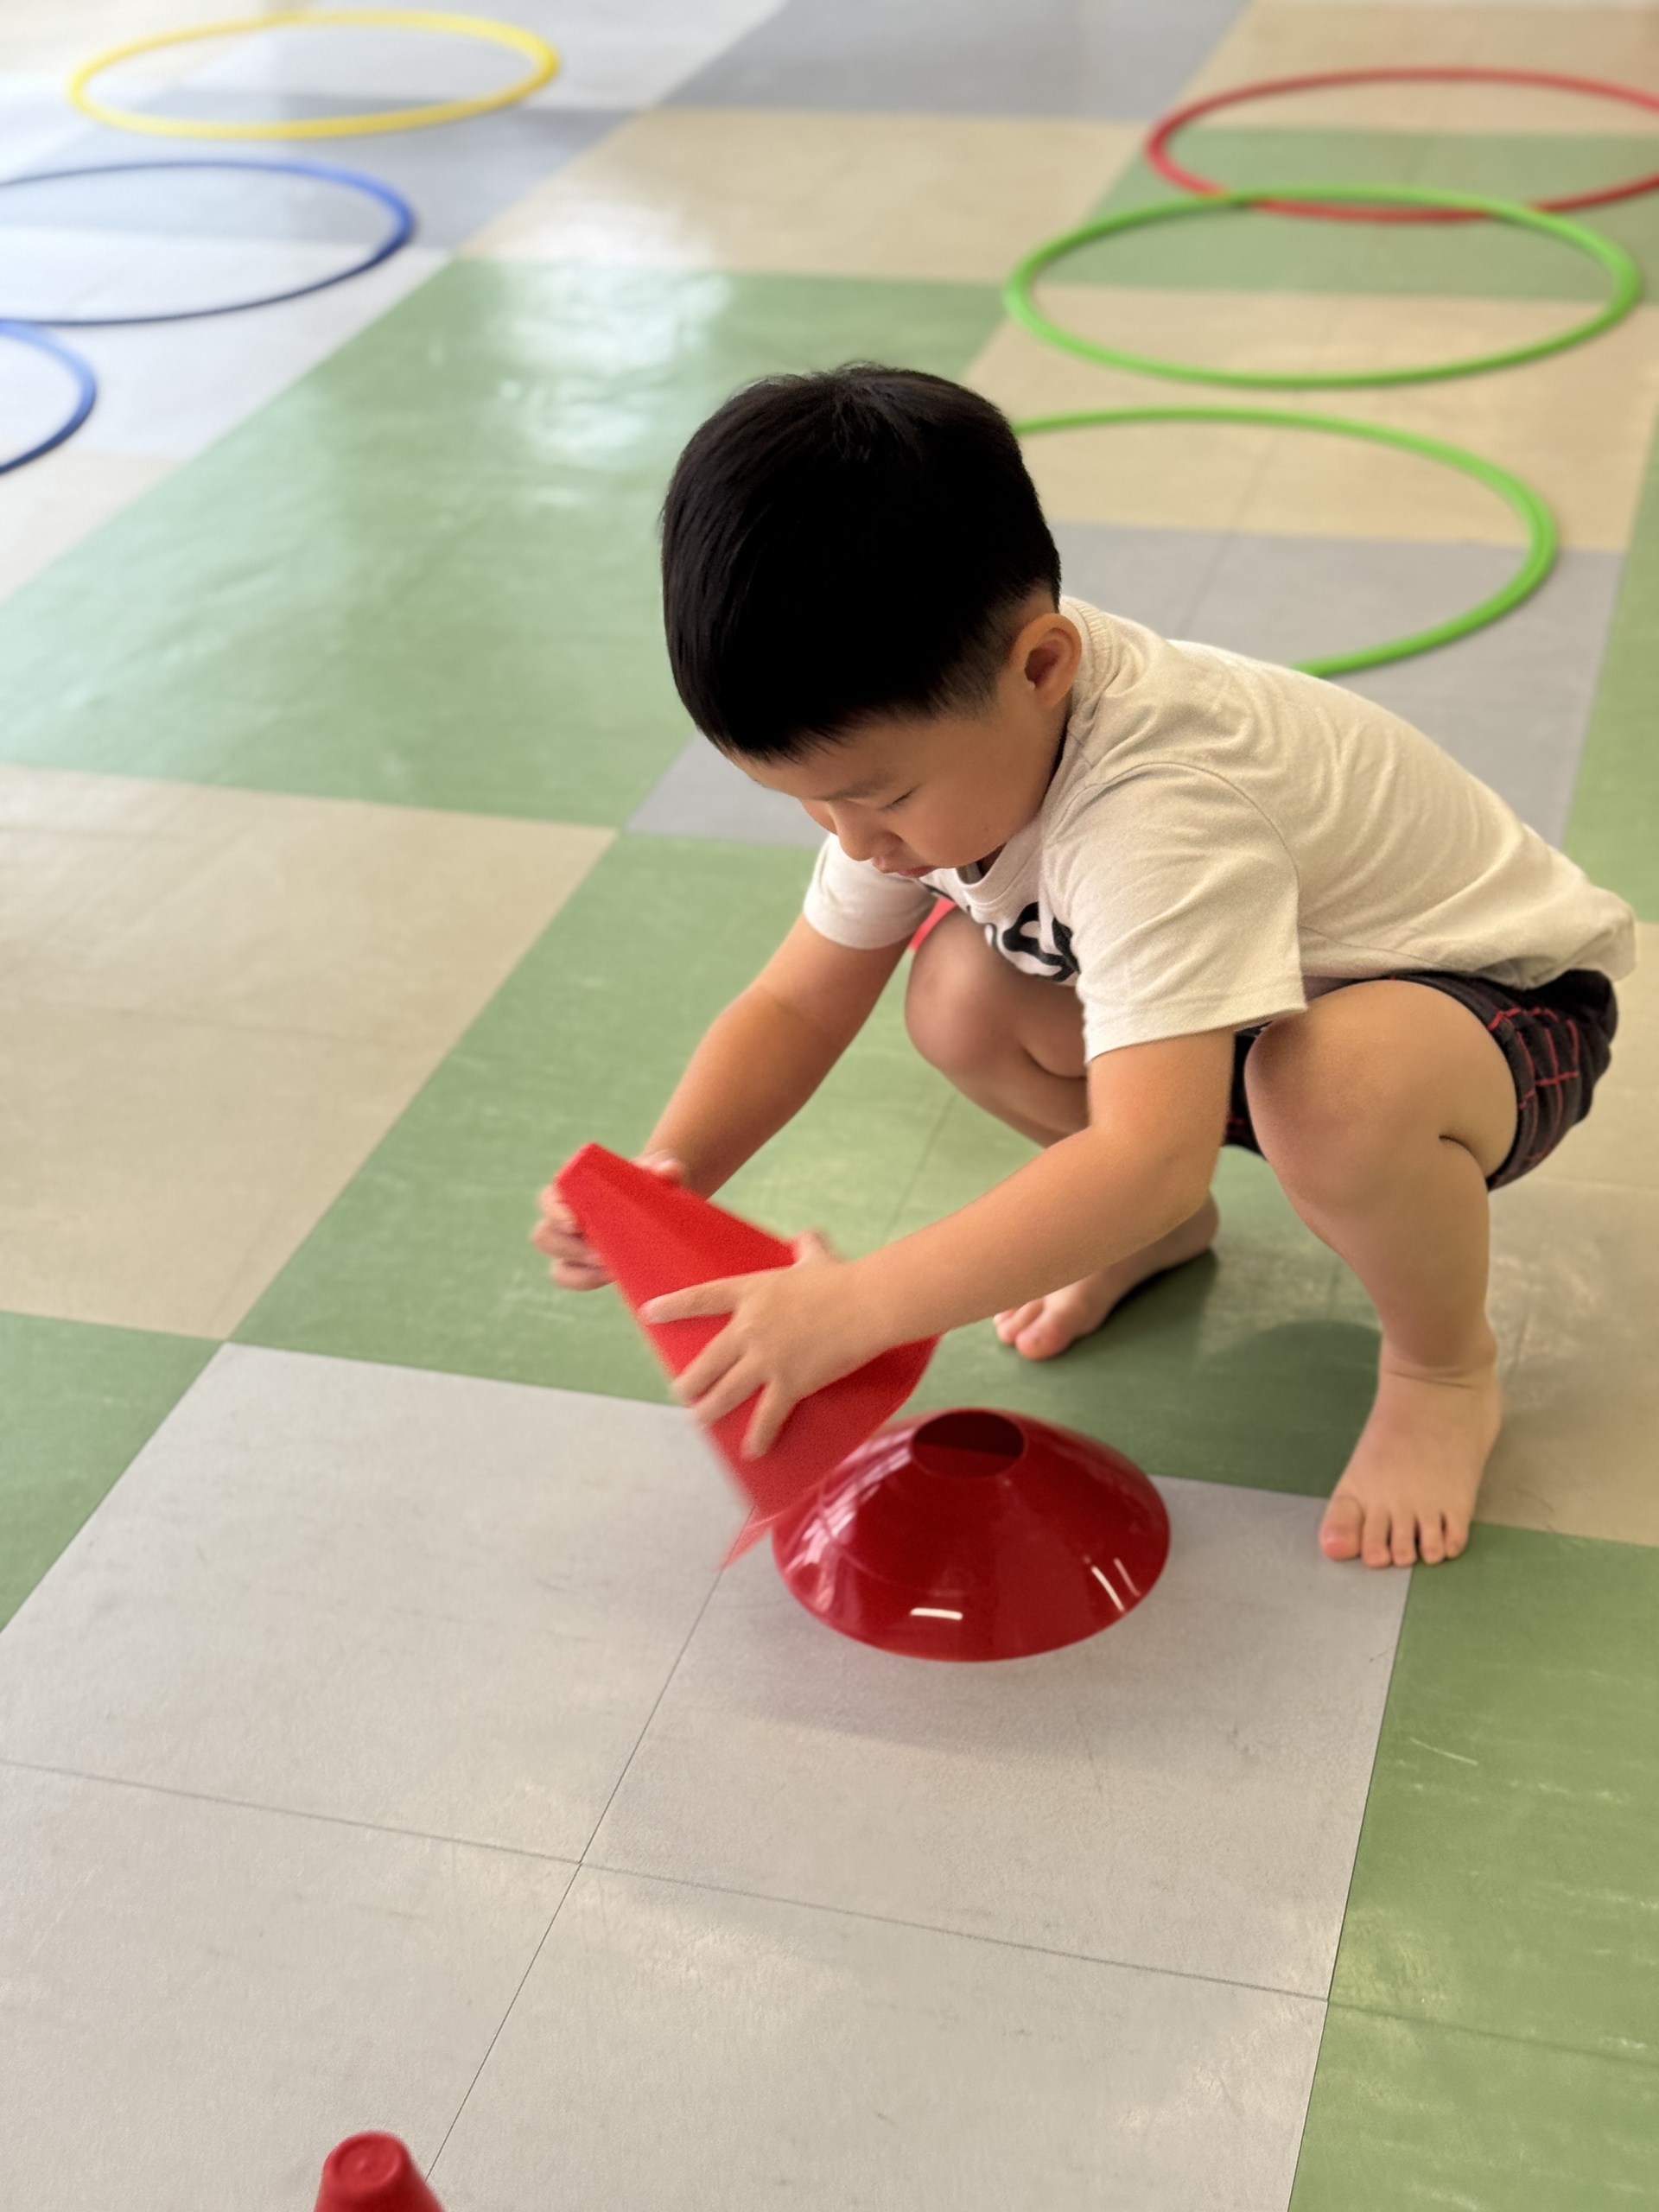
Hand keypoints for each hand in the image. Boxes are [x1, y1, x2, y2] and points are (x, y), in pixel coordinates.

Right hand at [532, 1152, 683, 1289]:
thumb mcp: (659, 1171)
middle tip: (600, 1252)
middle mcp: (566, 1220)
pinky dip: (589, 1281)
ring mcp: (574, 1247)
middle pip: (544, 1236)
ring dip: (579, 1272)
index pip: (547, 1198)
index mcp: (572, 1190)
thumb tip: (668, 1172)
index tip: (575, 1222)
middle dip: (568, 1248)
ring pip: (557, 1267)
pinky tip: (615, 1277)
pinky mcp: (588, 1267)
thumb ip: (664, 1166)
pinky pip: (575, 1280)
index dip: (553, 1211)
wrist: (662, 1203)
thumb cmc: (651, 1181)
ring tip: (611, 1269)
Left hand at [642, 1232, 881, 1456]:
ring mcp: (766, 1359)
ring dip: (709, 1410)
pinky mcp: (789, 1383)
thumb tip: (808, 1236)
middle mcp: (749, 1328)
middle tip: (680, 1392)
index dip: (673, 1307)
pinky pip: (767, 1416)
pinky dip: (758, 1436)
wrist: (866, 1303)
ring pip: (726, 1392)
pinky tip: (752, 1450)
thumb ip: (806, 1247)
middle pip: (708, 1360)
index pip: (701, 1299)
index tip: (650, 1314)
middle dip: (689, 1381)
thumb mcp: (817, 1256)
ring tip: (698, 1420)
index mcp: (751, 1293)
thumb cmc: (843, 1279)